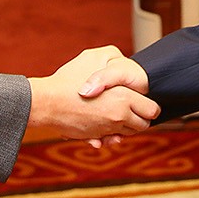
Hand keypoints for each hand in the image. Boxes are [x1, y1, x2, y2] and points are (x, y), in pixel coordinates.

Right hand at [27, 46, 157, 143]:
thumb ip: (115, 58)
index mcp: (125, 98)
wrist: (46, 102)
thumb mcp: (94, 56)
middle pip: (143, 126)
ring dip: (123, 127)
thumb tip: (126, 63)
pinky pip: (107, 140)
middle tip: (129, 108)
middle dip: (138, 118)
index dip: (148, 105)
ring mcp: (106, 129)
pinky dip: (106, 136)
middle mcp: (119, 117)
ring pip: (126, 134)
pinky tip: (98, 125)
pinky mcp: (93, 137)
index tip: (140, 100)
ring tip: (112, 113)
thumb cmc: (68, 79)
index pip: (152, 110)